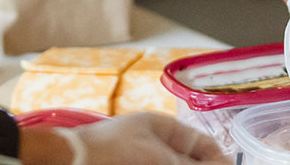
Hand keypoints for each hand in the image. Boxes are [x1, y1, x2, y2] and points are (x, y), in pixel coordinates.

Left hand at [58, 113, 226, 163]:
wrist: (70, 162)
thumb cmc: (108, 151)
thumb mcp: (157, 156)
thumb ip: (188, 163)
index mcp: (164, 129)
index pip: (204, 144)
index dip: (219, 159)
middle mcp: (157, 145)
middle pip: (193, 161)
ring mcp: (146, 160)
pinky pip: (161, 164)